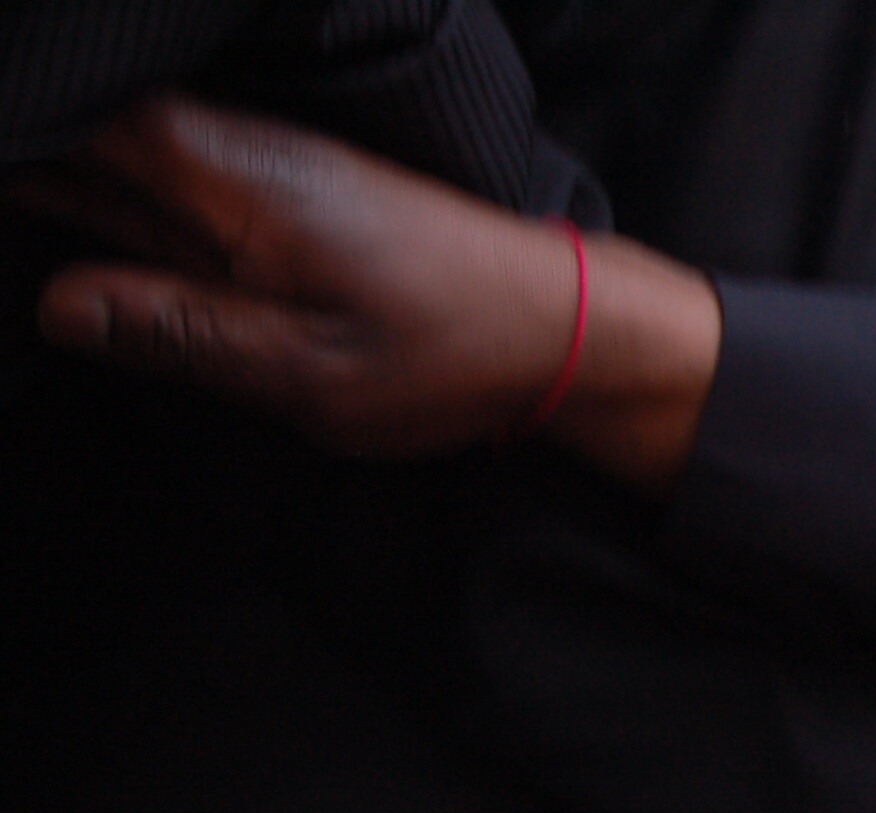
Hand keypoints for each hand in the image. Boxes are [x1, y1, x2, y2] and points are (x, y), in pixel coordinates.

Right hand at [11, 95, 718, 486]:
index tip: (0, 232)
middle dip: (30, 180)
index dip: (17, 156)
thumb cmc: (449, 352)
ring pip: (118, 163)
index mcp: (226, 175)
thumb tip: (59, 303)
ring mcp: (257, 170)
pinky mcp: (282, 199)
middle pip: (80, 139)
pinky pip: (168, 190)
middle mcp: (233, 150)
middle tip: (10, 254)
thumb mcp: (303, 369)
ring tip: (32, 242)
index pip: (67, 126)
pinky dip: (120, 212)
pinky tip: (93, 256)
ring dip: (64, 194)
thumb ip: (177, 331)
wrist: (564, 327)